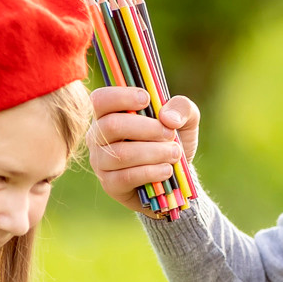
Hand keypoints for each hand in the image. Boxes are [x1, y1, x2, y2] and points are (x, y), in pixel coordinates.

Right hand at [88, 87, 199, 214]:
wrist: (174, 177)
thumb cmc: (171, 141)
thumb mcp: (185, 119)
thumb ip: (182, 107)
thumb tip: (168, 118)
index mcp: (108, 114)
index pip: (100, 99)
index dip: (120, 97)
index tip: (146, 100)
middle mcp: (97, 136)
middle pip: (111, 126)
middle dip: (146, 128)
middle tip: (170, 134)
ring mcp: (100, 162)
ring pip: (121, 154)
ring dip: (153, 152)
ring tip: (175, 153)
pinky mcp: (110, 185)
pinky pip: (127, 177)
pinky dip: (151, 172)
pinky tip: (167, 170)